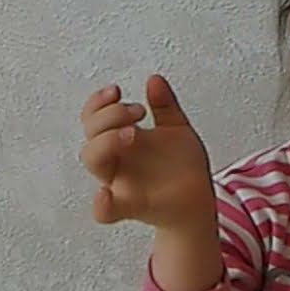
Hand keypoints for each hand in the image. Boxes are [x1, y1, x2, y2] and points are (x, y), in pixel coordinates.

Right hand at [78, 74, 216, 231]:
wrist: (198, 198)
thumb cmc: (181, 166)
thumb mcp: (176, 128)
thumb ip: (165, 106)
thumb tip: (154, 79)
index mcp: (121, 139)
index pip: (94, 118)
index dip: (97, 103)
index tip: (117, 91)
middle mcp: (116, 159)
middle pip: (91, 136)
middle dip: (108, 117)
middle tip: (137, 112)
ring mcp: (121, 182)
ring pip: (94, 161)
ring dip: (106, 142)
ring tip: (133, 133)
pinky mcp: (131, 206)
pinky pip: (105, 210)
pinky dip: (101, 204)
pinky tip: (106, 194)